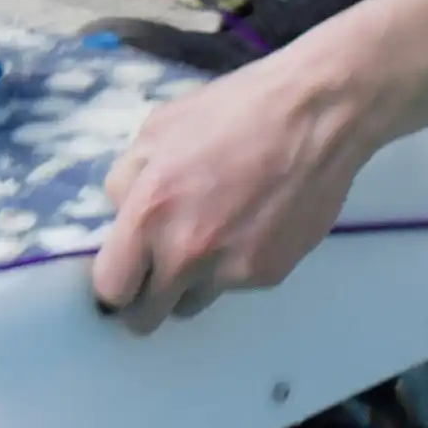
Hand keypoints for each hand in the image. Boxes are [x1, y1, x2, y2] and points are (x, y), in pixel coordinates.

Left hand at [93, 52, 373, 332]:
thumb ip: (128, 181)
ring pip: (191, 305)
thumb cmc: (234, 110)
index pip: (110, 288)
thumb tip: (121, 215)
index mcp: (149, 214)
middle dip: (145, 298)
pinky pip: (235, 285)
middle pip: (146, 317)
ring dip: (190, 284)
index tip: (125, 271)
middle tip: (157, 270)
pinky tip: (252, 223)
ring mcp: (232, 270)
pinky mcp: (270, 275)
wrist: (317, 115)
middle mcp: (187, 254)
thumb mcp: (158, 129)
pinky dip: (234, 265)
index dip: (114, 283)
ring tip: (212, 236)